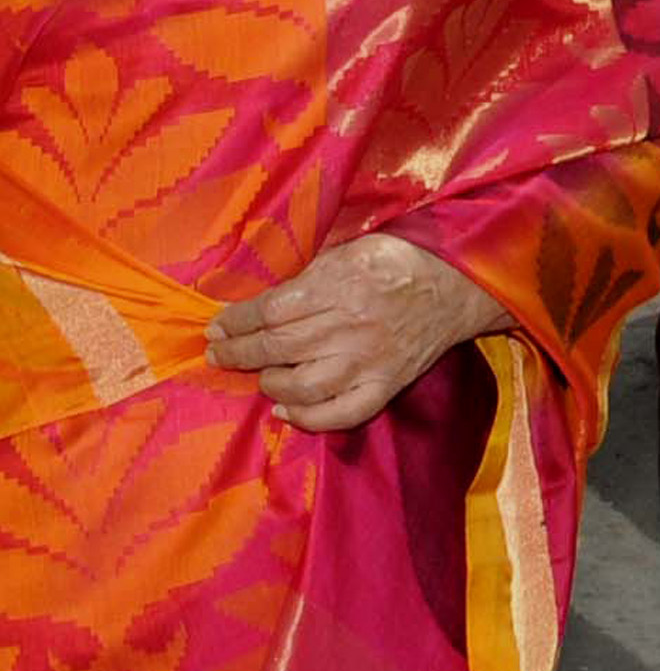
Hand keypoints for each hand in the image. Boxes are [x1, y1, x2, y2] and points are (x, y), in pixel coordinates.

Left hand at [207, 235, 504, 431]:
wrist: (455, 285)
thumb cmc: (394, 262)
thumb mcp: (344, 251)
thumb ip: (305, 278)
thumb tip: (260, 303)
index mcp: (335, 287)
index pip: (270, 311)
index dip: (236, 322)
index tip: (215, 327)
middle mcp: (348, 327)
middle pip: (277, 348)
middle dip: (238, 353)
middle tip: (217, 353)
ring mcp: (368, 362)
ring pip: (302, 385)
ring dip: (268, 383)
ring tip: (257, 375)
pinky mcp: (385, 386)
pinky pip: (340, 414)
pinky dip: (308, 418)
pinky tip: (285, 410)